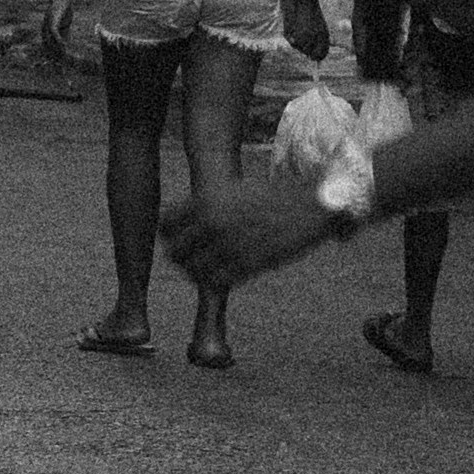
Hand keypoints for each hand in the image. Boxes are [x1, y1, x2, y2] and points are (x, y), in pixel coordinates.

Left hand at [36, 0, 85, 60]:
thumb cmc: (62, 10)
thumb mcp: (63, 25)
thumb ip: (62, 34)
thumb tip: (64, 44)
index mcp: (46, 32)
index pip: (48, 48)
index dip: (53, 57)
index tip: (59, 64)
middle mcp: (44, 30)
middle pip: (47, 47)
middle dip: (54, 57)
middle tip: (61, 65)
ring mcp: (47, 26)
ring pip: (50, 42)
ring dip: (56, 51)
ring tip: (62, 58)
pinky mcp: (52, 22)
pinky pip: (54, 34)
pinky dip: (58, 40)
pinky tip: (63, 45)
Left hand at [170, 173, 338, 290]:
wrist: (308, 206)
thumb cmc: (270, 197)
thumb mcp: (233, 191)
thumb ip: (207, 206)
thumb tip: (182, 223)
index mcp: (206, 200)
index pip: (164, 225)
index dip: (169, 235)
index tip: (178, 239)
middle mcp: (213, 222)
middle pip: (174, 252)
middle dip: (180, 257)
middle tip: (191, 259)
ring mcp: (229, 245)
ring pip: (193, 271)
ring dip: (197, 273)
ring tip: (206, 270)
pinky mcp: (247, 265)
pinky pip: (216, 282)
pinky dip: (215, 281)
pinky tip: (223, 275)